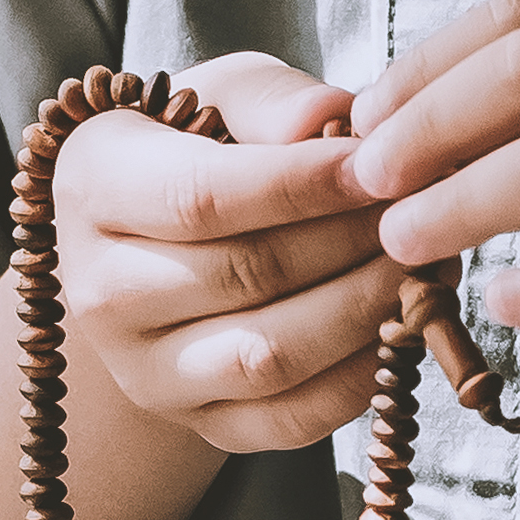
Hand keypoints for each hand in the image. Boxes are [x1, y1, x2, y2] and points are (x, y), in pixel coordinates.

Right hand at [50, 51, 406, 454]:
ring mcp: (145, 371)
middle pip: (244, 277)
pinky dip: (365, 376)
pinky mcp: (201, 425)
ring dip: (367, 310)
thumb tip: (332, 123)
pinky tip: (404, 322)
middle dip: (353, 243)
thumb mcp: (225, 95)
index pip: (201, 198)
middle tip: (424, 210)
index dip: (302, 185)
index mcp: (93, 187)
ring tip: (426, 263)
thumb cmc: (202, 147)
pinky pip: (294, 419)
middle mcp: (99, 292)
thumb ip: (273, 101)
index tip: (381, 166)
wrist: (161, 248)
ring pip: (269, 355)